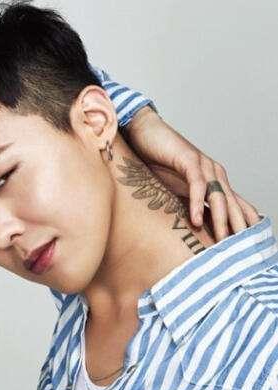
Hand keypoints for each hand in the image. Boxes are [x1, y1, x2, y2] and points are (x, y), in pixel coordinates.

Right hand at [124, 106, 260, 240]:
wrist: (146, 134)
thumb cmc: (159, 161)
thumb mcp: (176, 188)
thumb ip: (188, 203)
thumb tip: (194, 227)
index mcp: (214, 181)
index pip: (236, 204)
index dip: (244, 223)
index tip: (248, 244)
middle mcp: (214, 174)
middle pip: (232, 204)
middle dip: (238, 227)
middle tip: (241, 250)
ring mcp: (203, 166)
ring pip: (218, 197)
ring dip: (220, 220)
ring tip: (222, 240)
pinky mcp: (189, 160)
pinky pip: (197, 185)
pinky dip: (196, 203)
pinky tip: (194, 220)